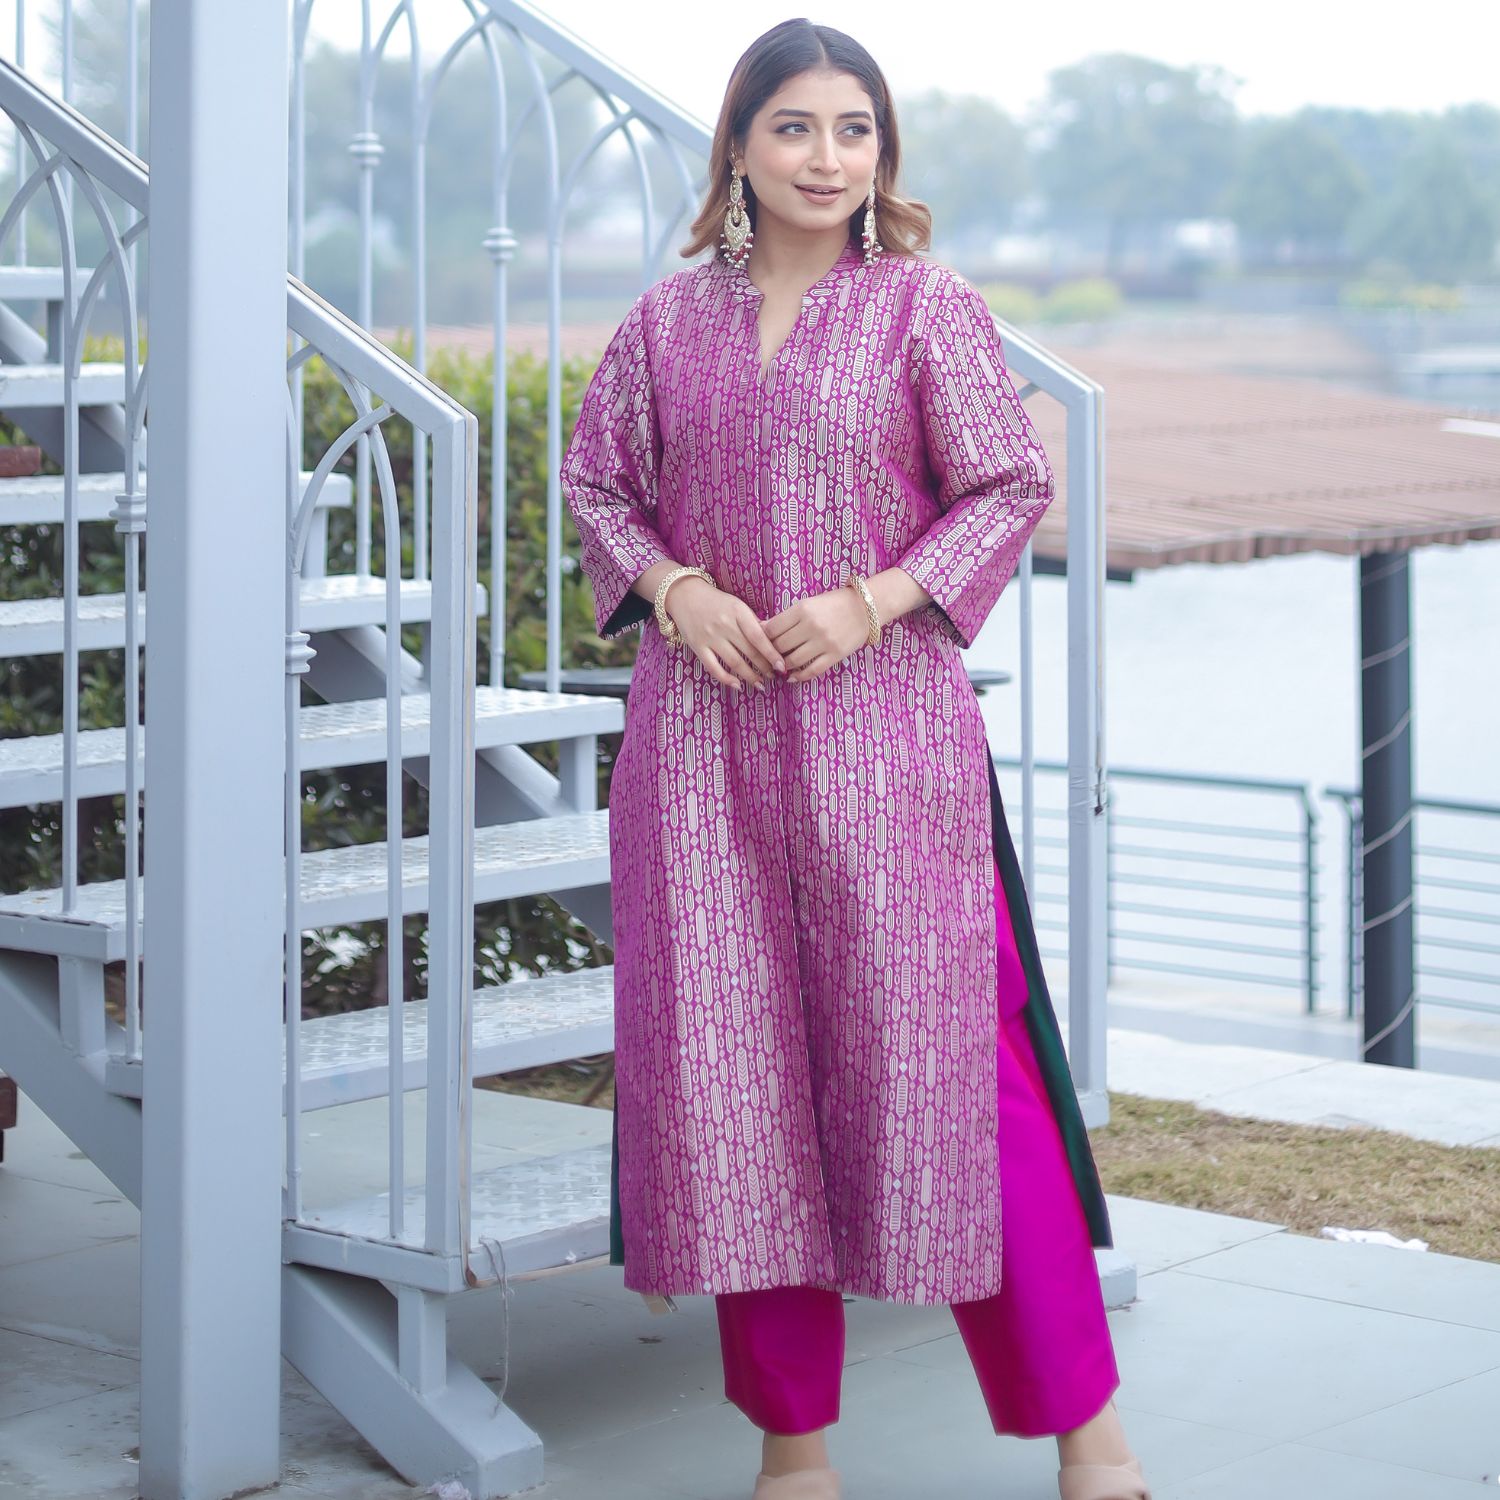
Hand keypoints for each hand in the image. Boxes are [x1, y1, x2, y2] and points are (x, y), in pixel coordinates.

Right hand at [664, 577, 786, 691]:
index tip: (782, 666)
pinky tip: (737, 685)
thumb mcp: (737, 605)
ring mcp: (710, 637)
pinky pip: (713, 668)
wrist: (684, 595)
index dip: (771, 654)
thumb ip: (753, 622)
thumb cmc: (716, 601)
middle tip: (774, 676)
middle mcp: (724, 625)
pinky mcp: (698, 646)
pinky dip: (726, 679)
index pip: (759, 637)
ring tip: (760, 684)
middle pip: (749, 652)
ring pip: (734, 662)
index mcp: (738, 612)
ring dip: (749, 676)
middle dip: (764, 667)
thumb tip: (773, 641)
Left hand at [761, 587, 869, 683]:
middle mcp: (811, 626)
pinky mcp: (835, 654)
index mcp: (802, 609)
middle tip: (769, 656)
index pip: (772, 629)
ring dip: (784, 666)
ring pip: (793, 660)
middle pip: (780, 646)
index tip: (762, 642)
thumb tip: (762, 628)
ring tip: (781, 666)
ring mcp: (824, 642)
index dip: (762, 638)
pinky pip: (812, 671)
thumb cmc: (834, 603)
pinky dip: (799, 677)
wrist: (866, 607)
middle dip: (772, 653)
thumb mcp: (808, 603)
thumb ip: (787, 617)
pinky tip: (793, 677)